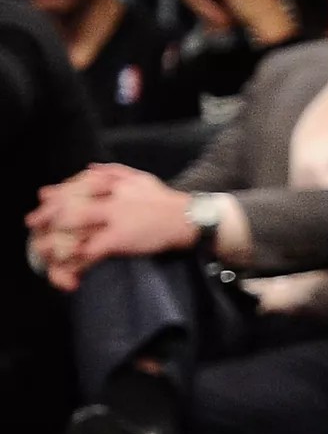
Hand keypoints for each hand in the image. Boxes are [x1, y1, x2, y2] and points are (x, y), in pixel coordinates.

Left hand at [25, 164, 191, 287]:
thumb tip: (89, 168)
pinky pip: (90, 249)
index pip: (77, 184)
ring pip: (74, 224)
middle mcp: (111, 198)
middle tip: (33, 223)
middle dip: (48, 214)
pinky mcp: (119, 238)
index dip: (57, 192)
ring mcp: (114, 217)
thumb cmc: (167, 202)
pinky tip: (70, 265)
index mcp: (114, 184)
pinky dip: (78, 258)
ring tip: (44, 247)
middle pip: (70, 203)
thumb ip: (115, 172)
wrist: (189, 219)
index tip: (43, 197)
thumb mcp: (142, 179)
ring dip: (57, 237)